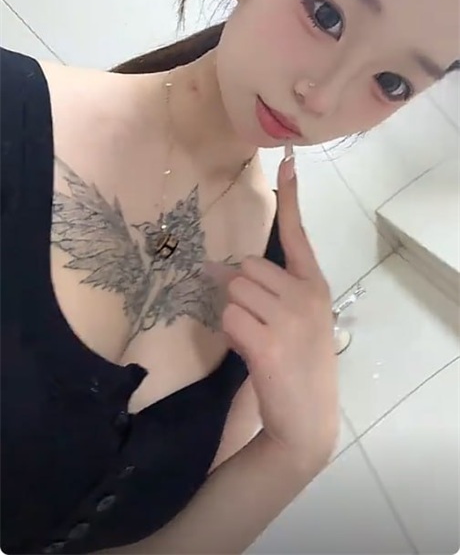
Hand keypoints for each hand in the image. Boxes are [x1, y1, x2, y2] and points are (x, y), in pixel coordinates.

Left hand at [221, 151, 338, 475]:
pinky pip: (229, 316)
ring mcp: (289, 319)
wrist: (306, 419)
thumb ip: (269, 291)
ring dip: (233, 312)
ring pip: (234, 289)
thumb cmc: (300, 365)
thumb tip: (215, 271)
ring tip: (253, 338)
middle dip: (238, 289)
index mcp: (315, 286)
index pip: (299, 234)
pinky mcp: (268, 342)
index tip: (288, 164)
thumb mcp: (297, 321)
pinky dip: (229, 332)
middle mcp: (305, 295)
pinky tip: (247, 350)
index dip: (291, 198)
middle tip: (251, 321)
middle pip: (248, 266)